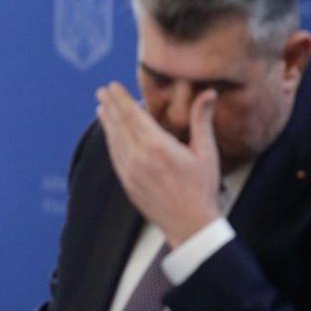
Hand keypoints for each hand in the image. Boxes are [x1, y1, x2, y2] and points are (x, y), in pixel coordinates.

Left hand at [96, 81, 220, 246]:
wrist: (190, 224)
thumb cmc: (202, 188)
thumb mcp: (206, 152)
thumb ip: (202, 120)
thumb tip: (209, 92)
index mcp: (157, 146)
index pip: (133, 115)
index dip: (121, 99)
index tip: (112, 86)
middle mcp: (139, 157)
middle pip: (120, 125)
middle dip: (110, 106)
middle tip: (101, 91)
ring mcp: (130, 172)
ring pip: (114, 140)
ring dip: (107, 122)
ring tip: (101, 108)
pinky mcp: (127, 183)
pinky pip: (114, 157)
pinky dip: (110, 142)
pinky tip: (110, 135)